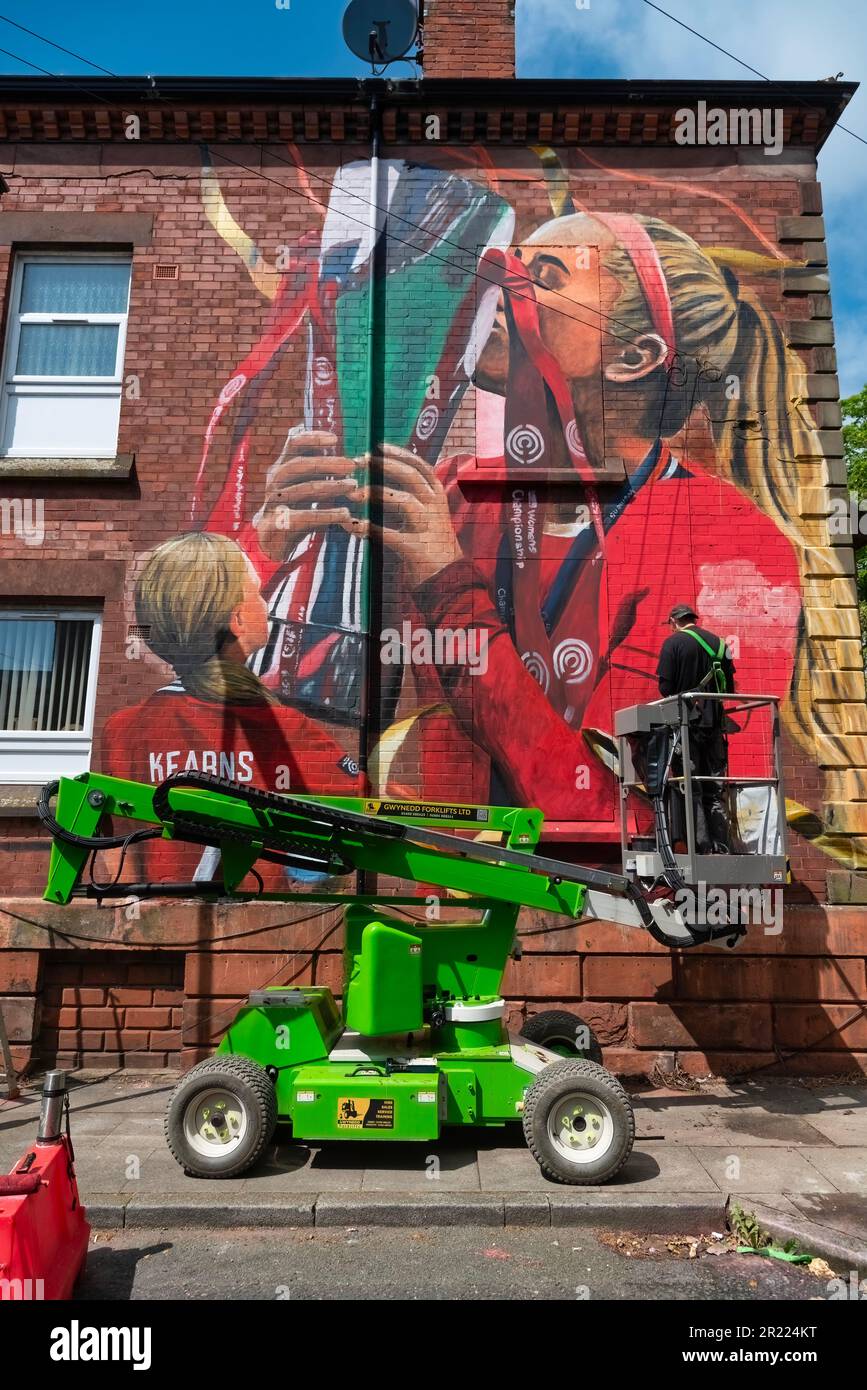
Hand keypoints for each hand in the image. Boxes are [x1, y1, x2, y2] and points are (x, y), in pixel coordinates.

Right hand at [252, 430, 361, 560]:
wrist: (274, 543)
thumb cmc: (298, 509)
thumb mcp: (309, 487)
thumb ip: (324, 472)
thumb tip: (354, 455)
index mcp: (283, 467)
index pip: (292, 443)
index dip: (312, 438)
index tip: (335, 439)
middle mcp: (275, 482)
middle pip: (297, 465)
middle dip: (326, 463)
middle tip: (352, 465)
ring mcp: (272, 503)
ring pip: (301, 490)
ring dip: (330, 486)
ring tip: (353, 486)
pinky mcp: (274, 525)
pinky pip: (302, 518)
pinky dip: (326, 515)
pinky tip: (345, 514)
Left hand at [349, 444, 461, 587]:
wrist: (447, 577)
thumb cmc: (429, 541)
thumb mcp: (427, 513)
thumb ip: (411, 495)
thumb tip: (381, 475)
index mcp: (437, 497)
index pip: (420, 466)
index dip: (399, 454)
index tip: (377, 446)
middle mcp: (435, 508)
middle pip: (411, 477)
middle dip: (384, 466)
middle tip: (359, 461)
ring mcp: (428, 528)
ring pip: (404, 501)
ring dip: (376, 493)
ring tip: (353, 493)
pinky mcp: (417, 549)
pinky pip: (390, 535)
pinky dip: (369, 529)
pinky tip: (353, 526)